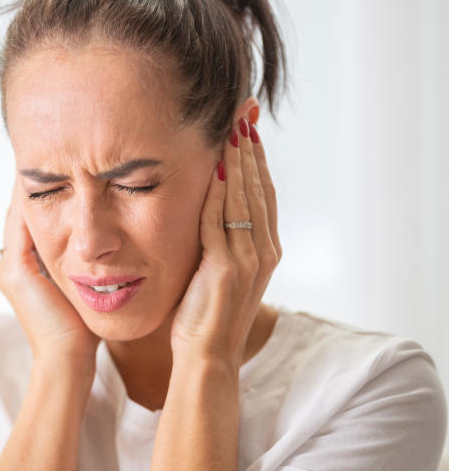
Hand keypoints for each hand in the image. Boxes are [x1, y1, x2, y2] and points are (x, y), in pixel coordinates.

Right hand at [0, 179, 100, 366]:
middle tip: (59, 157)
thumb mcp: (82, 288)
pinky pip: (23, 224)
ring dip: (36, 187)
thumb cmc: (82, 331)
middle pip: (23, 213)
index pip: (33, 221)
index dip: (48, 194)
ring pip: (21, 213)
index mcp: (23, 270)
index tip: (68, 171)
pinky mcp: (14, 271)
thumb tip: (105, 244)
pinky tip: (51, 181)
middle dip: (41, 186)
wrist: (68, 358)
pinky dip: (35, 201)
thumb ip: (81, 266)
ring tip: (54, 161)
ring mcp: (9, 267)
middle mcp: (10, 265)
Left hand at [170, 117, 281, 366]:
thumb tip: (207, 210)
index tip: (246, 126)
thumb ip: (219, 241)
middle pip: (259, 186)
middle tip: (243, 111)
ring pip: (244, 198)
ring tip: (232, 126)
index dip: (255, 158)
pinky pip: (220, 221)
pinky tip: (215, 167)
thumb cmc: (204, 317)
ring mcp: (248, 260)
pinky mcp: (225, 269)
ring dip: (237, 160)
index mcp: (265, 250)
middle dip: (250, 147)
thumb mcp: (217, 272)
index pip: (262, 192)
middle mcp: (263, 251)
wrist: (207, 359)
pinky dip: (219, 192)